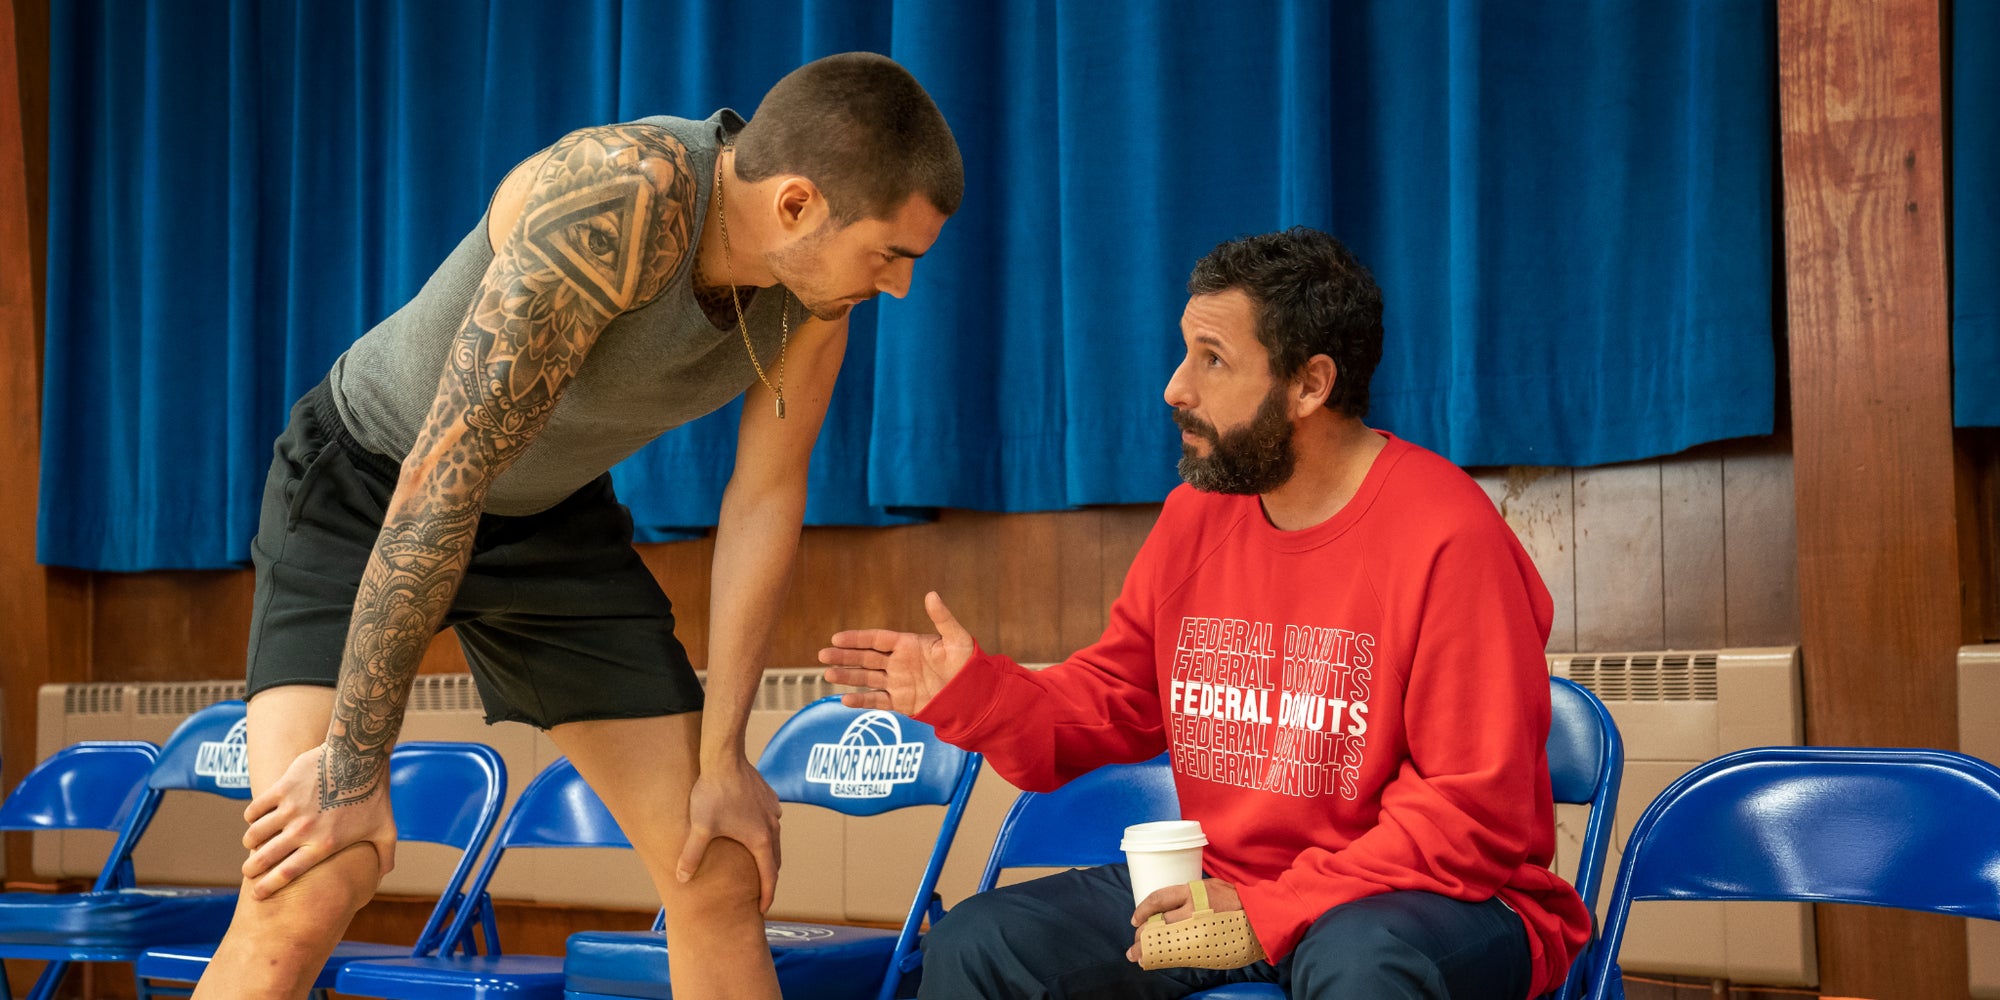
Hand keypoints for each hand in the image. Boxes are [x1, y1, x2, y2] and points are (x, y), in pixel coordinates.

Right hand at [241, 742, 396, 899]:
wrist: (360, 757)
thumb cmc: (374, 795)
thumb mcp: (385, 830)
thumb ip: (385, 856)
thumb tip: (382, 877)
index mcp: (324, 845)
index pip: (287, 874)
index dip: (268, 886)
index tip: (258, 894)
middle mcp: (304, 830)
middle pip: (265, 858)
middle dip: (252, 869)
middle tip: (248, 871)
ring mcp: (291, 808)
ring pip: (255, 834)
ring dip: (250, 842)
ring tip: (252, 844)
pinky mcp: (283, 788)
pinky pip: (255, 808)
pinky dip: (252, 816)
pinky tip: (255, 819)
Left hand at [677, 755, 783, 911]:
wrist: (724, 758)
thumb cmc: (713, 793)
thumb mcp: (700, 828)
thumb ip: (692, 856)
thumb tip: (681, 879)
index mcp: (760, 840)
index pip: (769, 876)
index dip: (766, 895)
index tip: (762, 909)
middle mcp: (772, 827)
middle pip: (775, 860)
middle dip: (769, 878)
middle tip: (760, 892)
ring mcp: (773, 811)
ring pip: (774, 839)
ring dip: (768, 855)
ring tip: (756, 864)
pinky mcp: (769, 797)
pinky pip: (771, 821)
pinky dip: (766, 833)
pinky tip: (753, 830)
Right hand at [818, 591, 976, 715]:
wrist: (974, 693)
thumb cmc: (967, 663)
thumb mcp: (956, 638)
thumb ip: (942, 618)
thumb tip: (931, 594)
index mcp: (907, 644)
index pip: (876, 639)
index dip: (857, 638)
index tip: (836, 638)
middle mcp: (898, 663)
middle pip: (866, 658)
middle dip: (844, 656)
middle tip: (822, 654)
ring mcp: (898, 683)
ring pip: (867, 679)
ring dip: (847, 676)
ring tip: (827, 674)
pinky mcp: (901, 702)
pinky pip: (878, 701)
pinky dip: (862, 701)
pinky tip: (845, 700)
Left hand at [1126, 878, 1243, 962]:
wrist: (1260, 915)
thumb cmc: (1236, 898)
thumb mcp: (1211, 886)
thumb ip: (1191, 895)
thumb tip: (1171, 905)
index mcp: (1193, 892)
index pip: (1159, 899)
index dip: (1143, 910)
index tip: (1134, 920)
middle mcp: (1193, 910)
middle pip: (1158, 923)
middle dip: (1142, 935)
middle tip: (1135, 944)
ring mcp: (1199, 930)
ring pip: (1166, 941)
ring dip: (1149, 950)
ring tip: (1138, 956)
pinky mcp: (1206, 946)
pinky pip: (1180, 953)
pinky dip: (1165, 958)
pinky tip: (1157, 961)